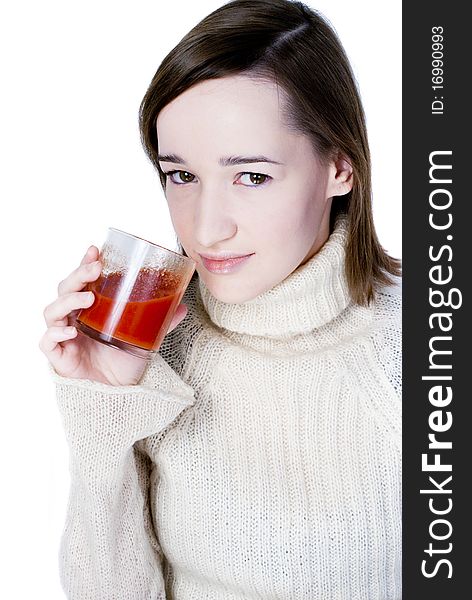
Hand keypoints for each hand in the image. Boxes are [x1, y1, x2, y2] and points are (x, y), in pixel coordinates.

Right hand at [39, 245, 188, 385]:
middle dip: (78, 275)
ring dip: (68, 300)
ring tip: (88, 298)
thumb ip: (162, 322)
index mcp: (90, 309)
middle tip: (95, 269)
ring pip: (53, 311)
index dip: (85, 263)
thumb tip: (183, 306)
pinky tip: (70, 330)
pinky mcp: (59, 357)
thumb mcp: (145, 337)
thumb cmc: (123, 361)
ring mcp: (63, 336)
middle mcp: (73, 318)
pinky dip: (55, 334)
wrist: (117, 393)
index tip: (95, 250)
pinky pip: (47, 342)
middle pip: (65, 289)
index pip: (82, 280)